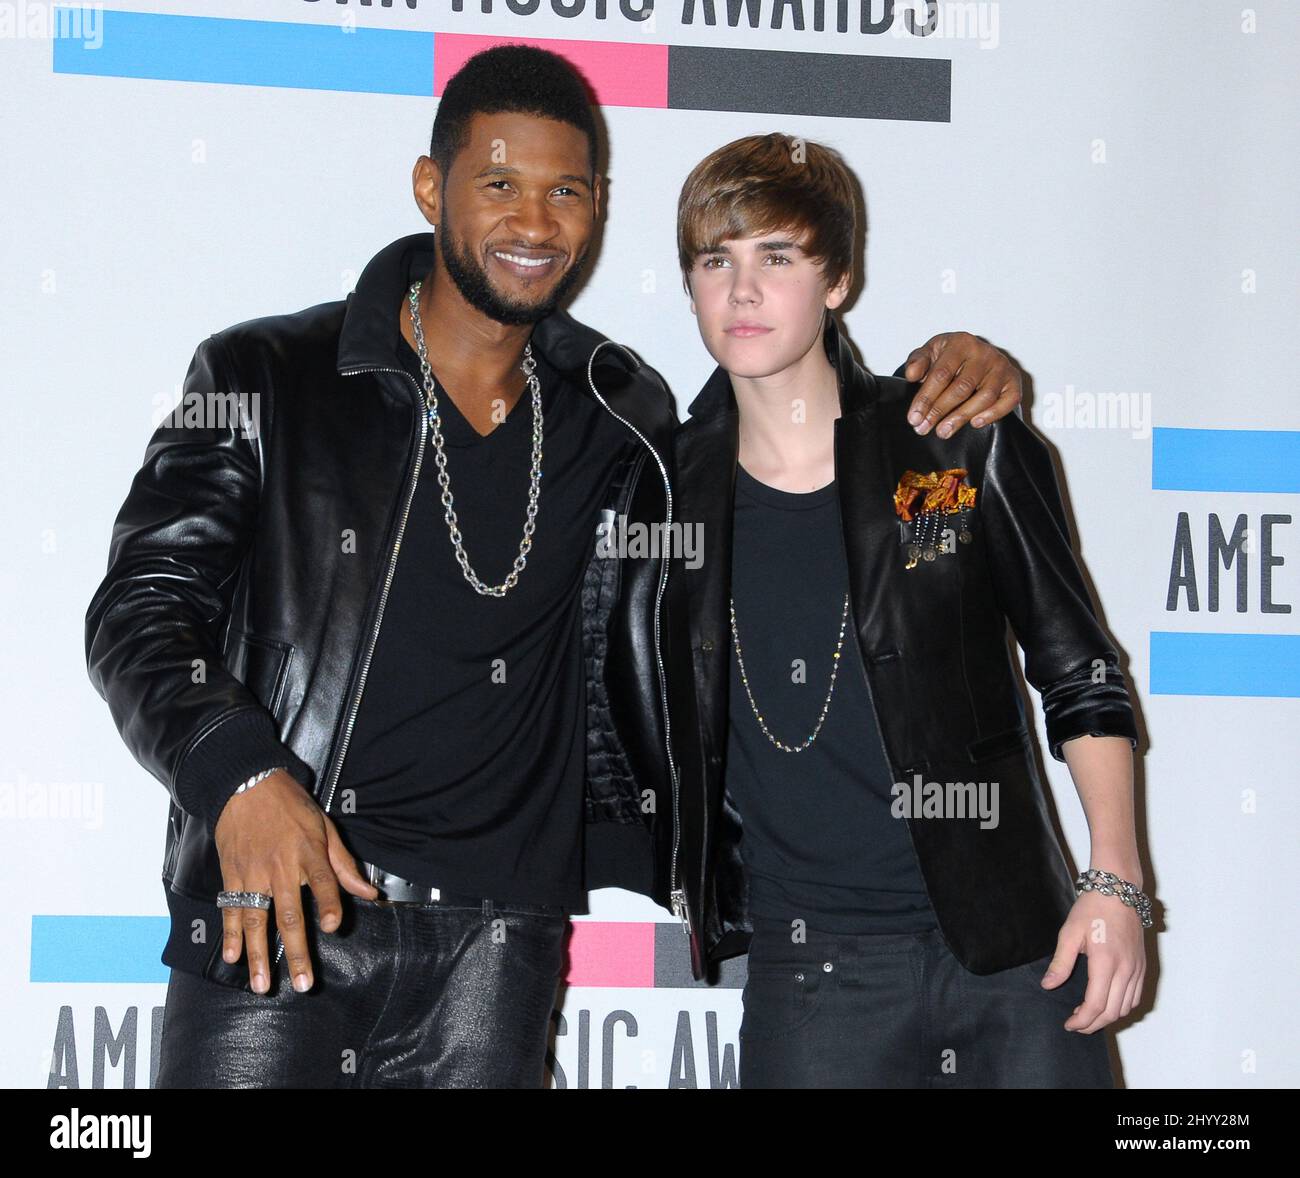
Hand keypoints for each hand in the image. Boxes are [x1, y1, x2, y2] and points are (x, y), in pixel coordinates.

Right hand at [213, 769, 378, 994]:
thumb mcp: (325, 827)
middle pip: (290, 914)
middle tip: (303, 983)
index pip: (323, 882)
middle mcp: (281, 866)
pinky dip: (230, 934)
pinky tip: (232, 956)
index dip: (329, 904)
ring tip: (262, 984)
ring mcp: (253, 873)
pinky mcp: (232, 874)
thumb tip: (370, 894)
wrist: (246, 784)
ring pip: (256, 920)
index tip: (333, 926)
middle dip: (297, 951)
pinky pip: (230, 908)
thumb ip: (345, 865)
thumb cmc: (291, 806)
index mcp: (309, 851)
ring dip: (259, 955)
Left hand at [902, 332, 1022, 436]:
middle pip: (961, 387)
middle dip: (940, 411)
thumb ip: (918, 362)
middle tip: (924, 428)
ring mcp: (1001, 367)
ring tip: (943, 432)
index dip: (926, 398)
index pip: (941, 374)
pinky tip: (974, 423)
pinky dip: (992, 414)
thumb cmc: (950, 357)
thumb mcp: (931, 353)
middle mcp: (984, 353)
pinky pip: (1008, 401)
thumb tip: (911, 375)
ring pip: (984, 396)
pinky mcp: (1014, 381)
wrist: (976, 356)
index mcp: (960, 343)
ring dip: (961, 417)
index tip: (914, 417)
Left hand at [1040, 891, 1146, 1032]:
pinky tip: (1107, 1003)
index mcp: (1106, 963)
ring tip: (1087, 1015)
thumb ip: (1060, 963)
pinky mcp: (1141, 966)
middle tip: (1075, 1024)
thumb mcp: (1069, 933)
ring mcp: (1137, 969)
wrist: (1119, 891)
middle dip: (1093, 1024)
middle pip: (1113, 1012)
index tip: (1068, 1025)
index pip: (1096, 1005)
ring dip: (1108, 1017)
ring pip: (1126, 1007)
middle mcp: (1126, 970)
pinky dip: (1122, 1007)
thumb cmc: (1092, 909)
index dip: (1082, 1020)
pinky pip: (1135, 996)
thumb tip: (1048, 985)